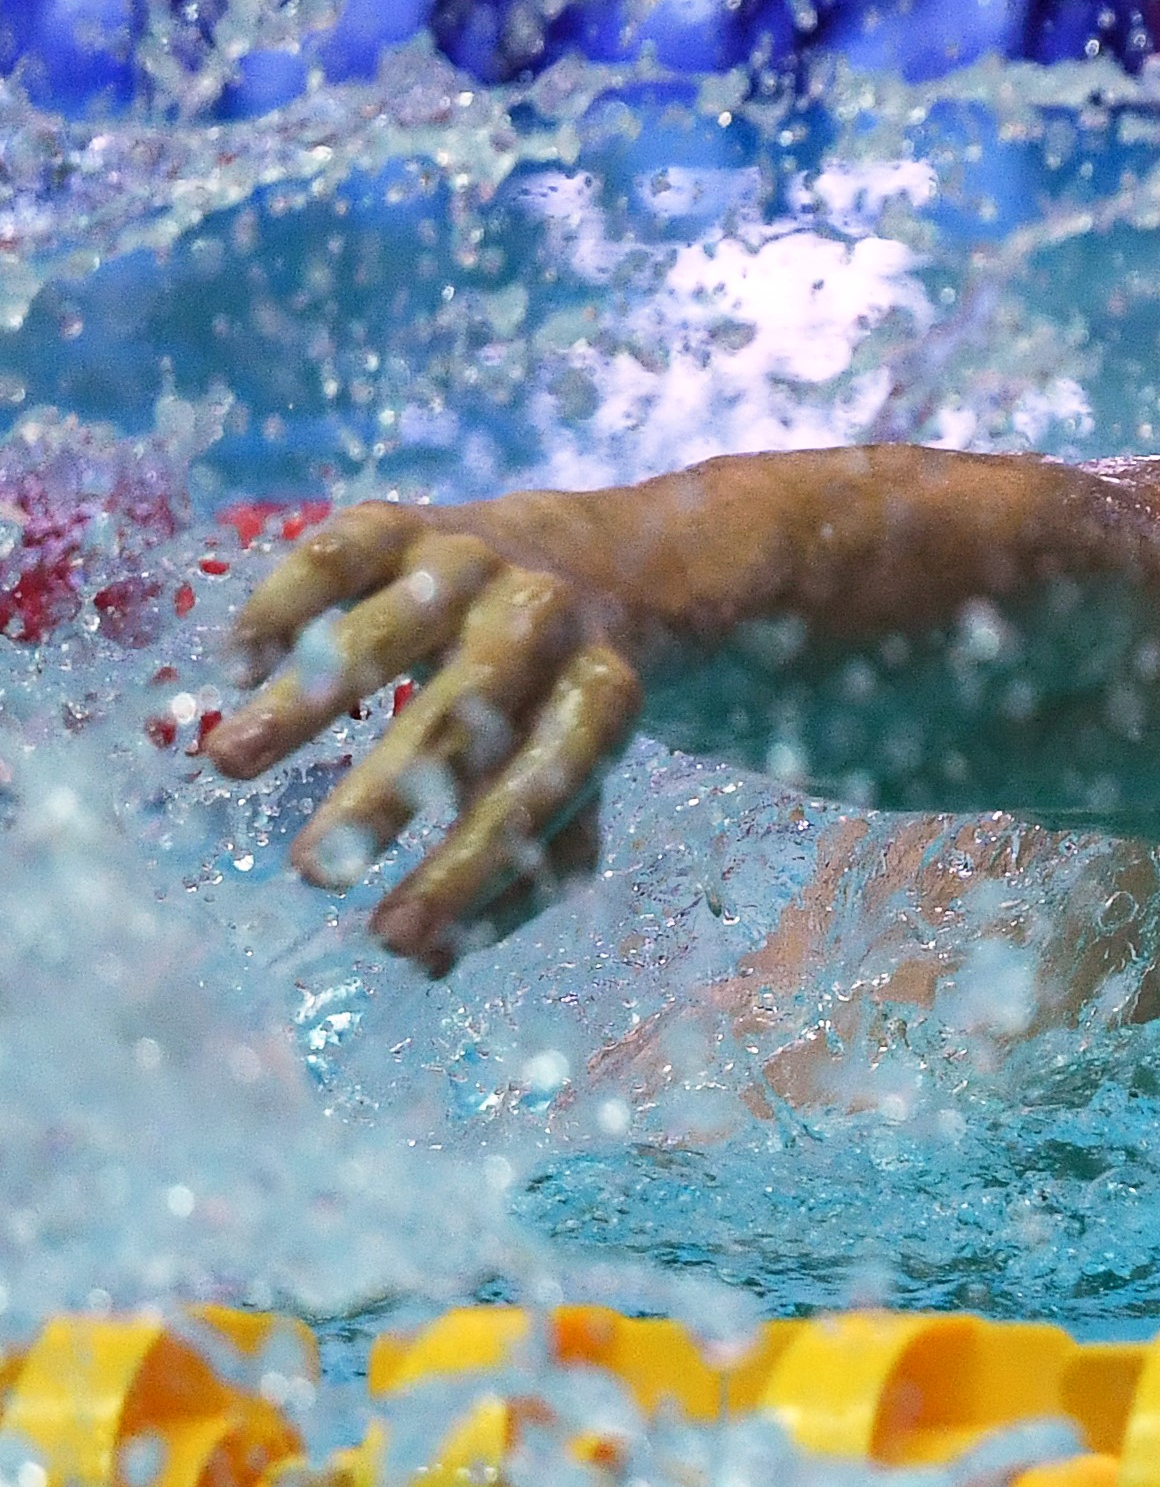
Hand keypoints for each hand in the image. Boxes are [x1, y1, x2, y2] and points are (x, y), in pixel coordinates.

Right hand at [204, 502, 642, 972]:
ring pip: (391, 626)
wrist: (603, 563)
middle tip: (315, 871)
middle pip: (467, 712)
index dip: (471, 866)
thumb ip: (521, 868)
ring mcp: (477, 562)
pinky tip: (236, 668)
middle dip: (389, 794)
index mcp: (602, 695)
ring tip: (229, 764)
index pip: (541, 789)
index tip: (396, 941)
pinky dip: (285, 601)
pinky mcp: (410, 522)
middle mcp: (545, 620)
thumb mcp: (575, 782)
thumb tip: (427, 964)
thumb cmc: (567, 707)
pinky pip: (341, 552)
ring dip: (310, 695)